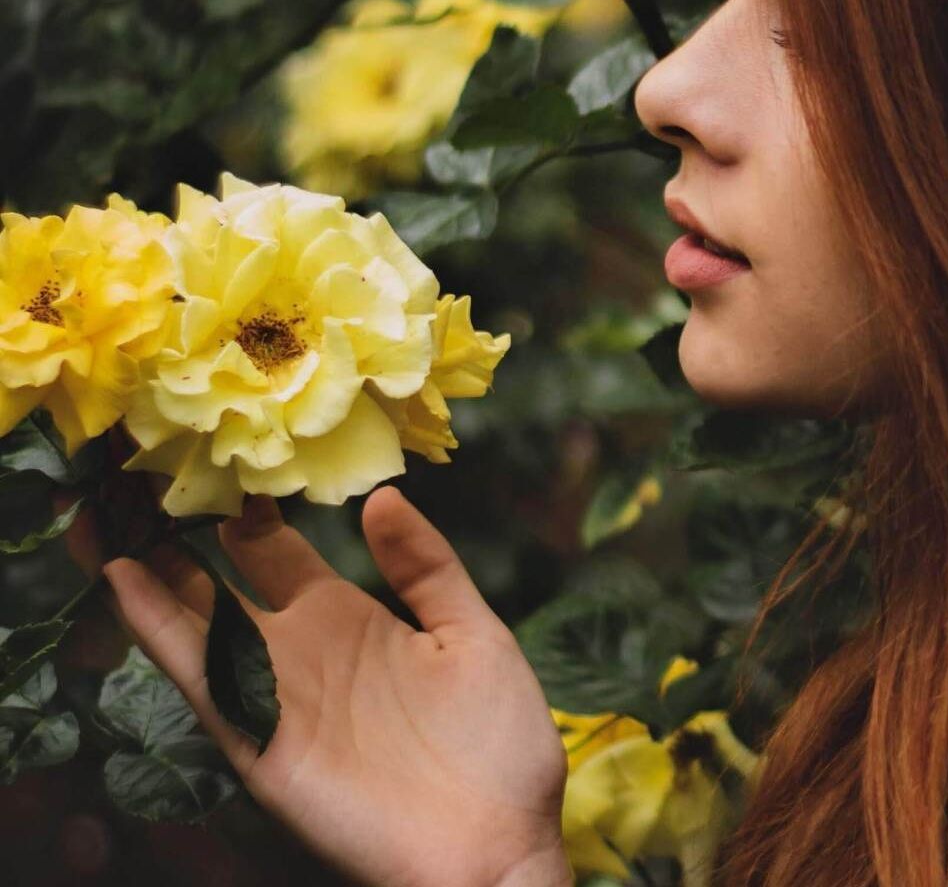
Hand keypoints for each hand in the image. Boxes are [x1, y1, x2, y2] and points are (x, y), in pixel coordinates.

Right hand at [65, 488, 572, 886]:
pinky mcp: (261, 742)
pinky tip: (125, 581)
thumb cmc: (499, 747)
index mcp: (351, 618)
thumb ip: (428, 569)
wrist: (498, 846)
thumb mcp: (474, 635)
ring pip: (194, 619)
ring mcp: (276, 693)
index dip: (243, 504)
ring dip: (145, 569)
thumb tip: (383, 496)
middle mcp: (300, 650)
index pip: (275, 551)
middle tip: (133, 467)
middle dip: (175, 531)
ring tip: (102, 510)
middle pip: (217, 578)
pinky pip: (204, 678)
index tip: (212, 447)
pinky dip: (161, 629)